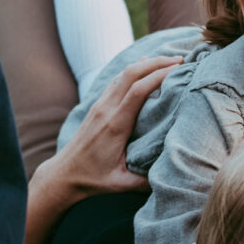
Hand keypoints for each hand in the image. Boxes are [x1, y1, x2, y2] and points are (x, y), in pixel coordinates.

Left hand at [24, 55, 180, 243]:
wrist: (62, 175)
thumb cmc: (93, 180)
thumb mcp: (122, 184)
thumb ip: (146, 180)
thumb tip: (174, 173)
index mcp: (115, 124)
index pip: (138, 90)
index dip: (159, 75)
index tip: (179, 69)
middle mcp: (106, 109)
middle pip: (132, 73)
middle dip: (157, 62)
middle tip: (180, 59)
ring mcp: (100, 105)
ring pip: (124, 73)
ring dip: (147, 63)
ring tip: (169, 60)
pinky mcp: (97, 105)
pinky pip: (117, 79)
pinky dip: (134, 69)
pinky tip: (146, 65)